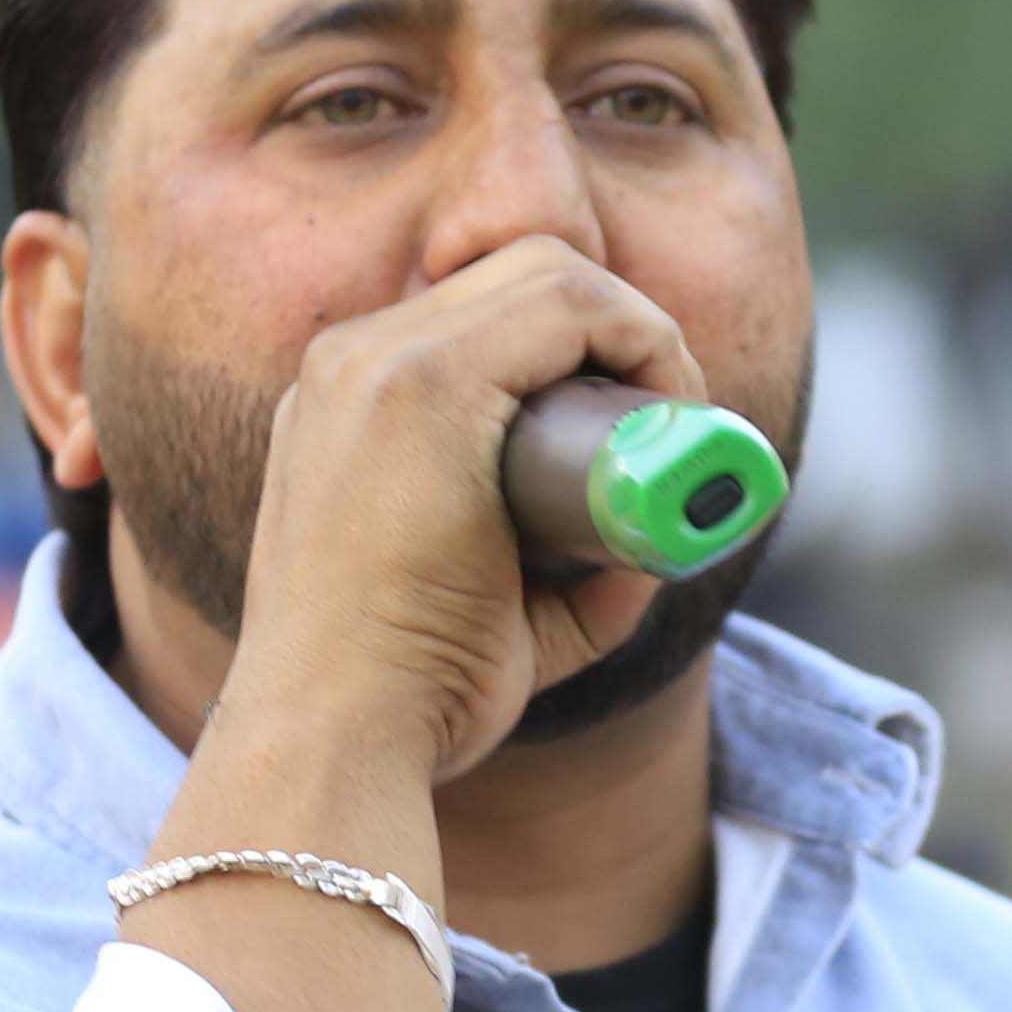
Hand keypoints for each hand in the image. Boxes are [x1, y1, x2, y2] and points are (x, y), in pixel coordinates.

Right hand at [222, 233, 711, 788]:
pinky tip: (671, 401)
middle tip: (670, 420)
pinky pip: (563, 302)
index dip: (586, 346)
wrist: (333, 739)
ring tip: (678, 417)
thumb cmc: (409, 698)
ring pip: (549, 272)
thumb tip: (646, 554)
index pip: (486, 313)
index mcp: (349, 406)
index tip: (638, 429)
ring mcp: (374, 363)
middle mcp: (350, 363)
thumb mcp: (490, 616)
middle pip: (522, 273)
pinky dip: (640, 335)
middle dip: (619, 329)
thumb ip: (563, 581)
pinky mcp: (418, 383)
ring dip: (638, 331)